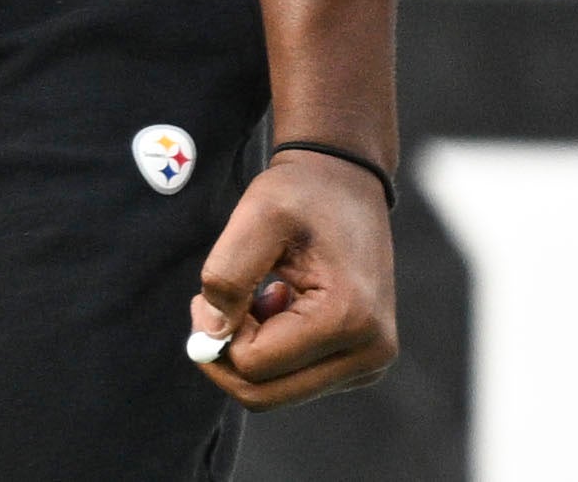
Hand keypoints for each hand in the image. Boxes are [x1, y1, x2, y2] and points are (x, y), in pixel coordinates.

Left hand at [186, 154, 397, 408]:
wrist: (344, 182)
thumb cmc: (301, 193)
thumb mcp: (256, 215)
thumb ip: (226, 275)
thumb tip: (209, 337)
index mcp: (349, 317)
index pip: (254, 365)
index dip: (217, 334)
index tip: (207, 293)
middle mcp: (369, 353)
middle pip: (265, 395)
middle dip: (228, 353)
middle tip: (215, 304)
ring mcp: (369, 364)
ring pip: (277, 393)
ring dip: (250, 351)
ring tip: (258, 295)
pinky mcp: (360, 365)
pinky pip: (294, 381)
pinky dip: (271, 352)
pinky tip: (279, 306)